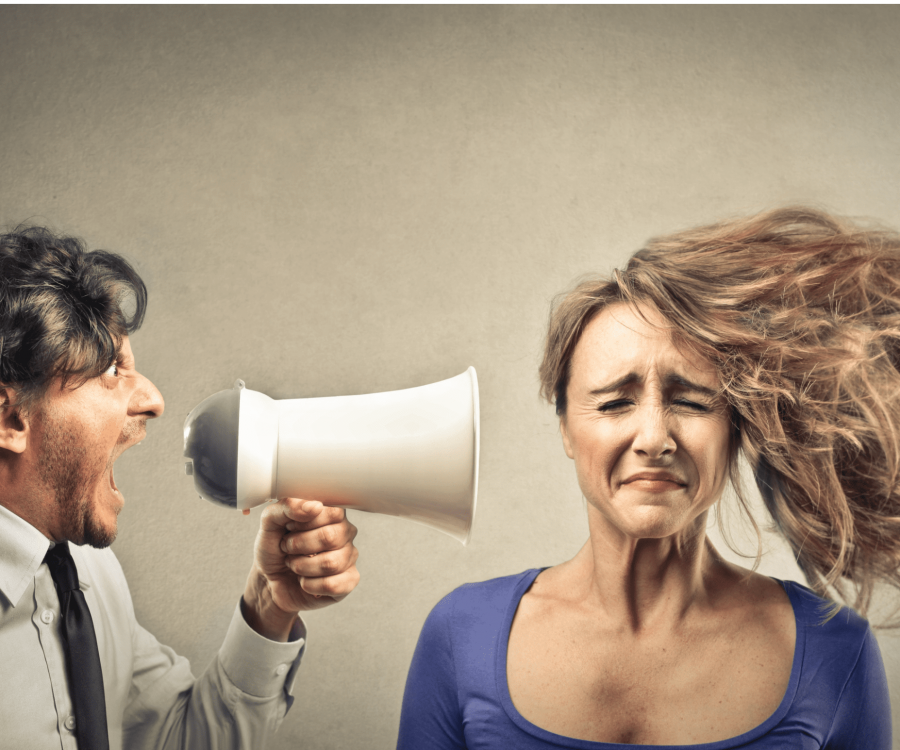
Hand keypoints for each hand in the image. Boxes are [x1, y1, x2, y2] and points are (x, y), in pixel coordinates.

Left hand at [242, 498, 359, 640]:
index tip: (289, 528)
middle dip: (299, 546)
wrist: (270, 581)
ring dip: (302, 567)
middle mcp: (344, 532)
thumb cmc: (275, 550)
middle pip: (330, 537)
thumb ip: (287, 507)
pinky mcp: (349, 580)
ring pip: (331, 563)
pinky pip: (333, 585)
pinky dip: (310, 585)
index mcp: (330, 513)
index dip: (304, 523)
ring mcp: (349, 556)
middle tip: (288, 548)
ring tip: (295, 565)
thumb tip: (314, 506)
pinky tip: (305, 581)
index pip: (332, 512)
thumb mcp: (270, 523)